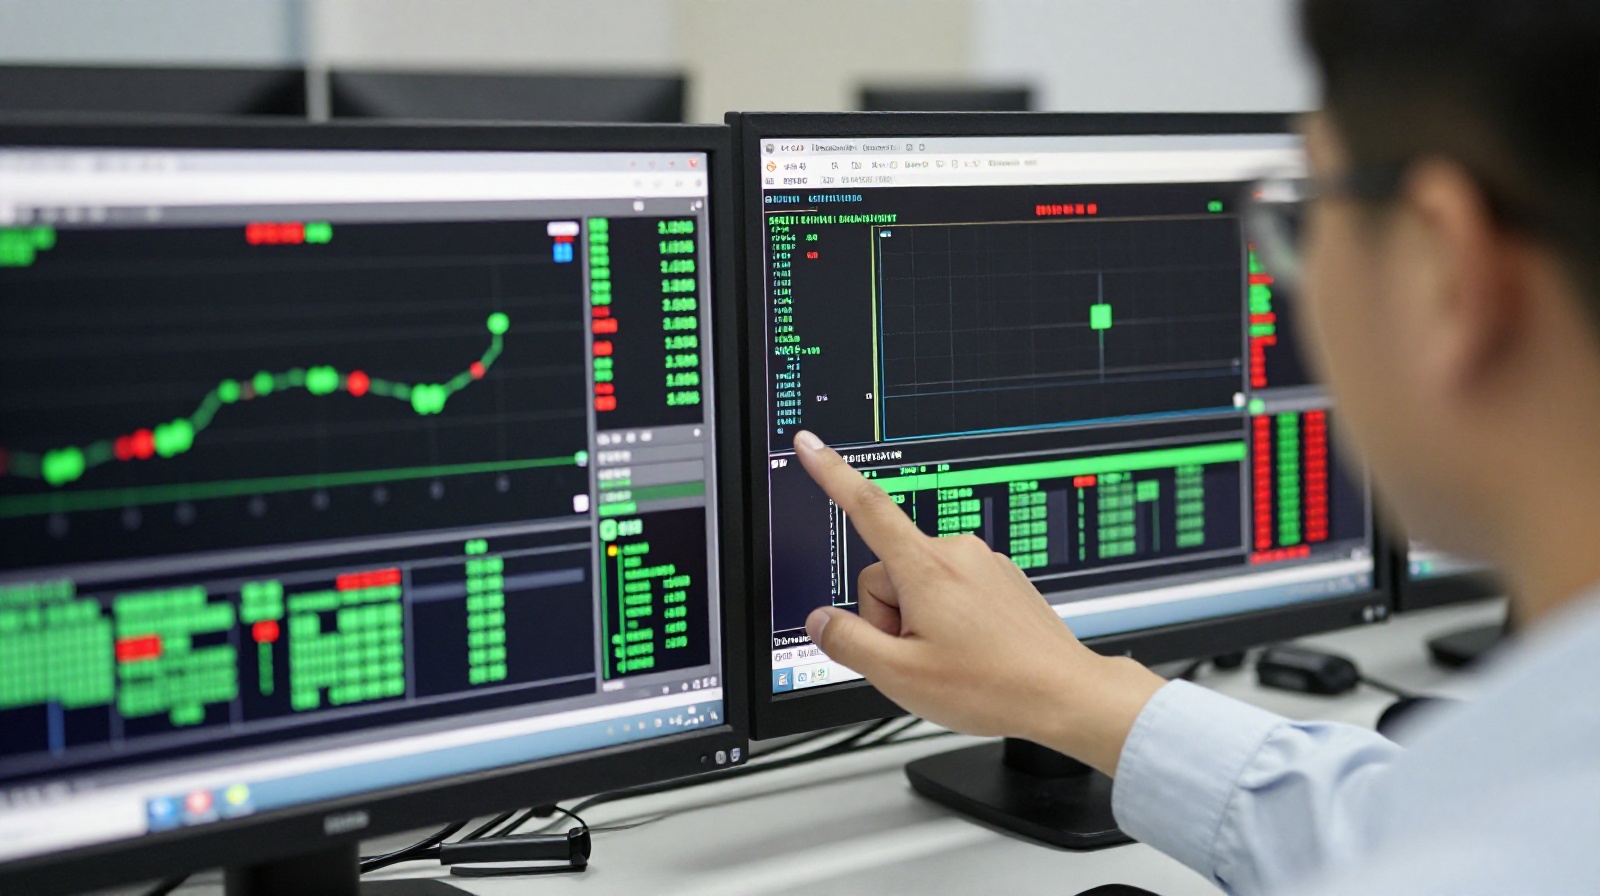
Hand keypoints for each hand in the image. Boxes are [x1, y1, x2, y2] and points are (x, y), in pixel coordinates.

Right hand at [792, 430, 1164, 775]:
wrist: (1065, 695)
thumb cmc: (990, 687)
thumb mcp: (899, 676)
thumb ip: (847, 642)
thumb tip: (821, 620)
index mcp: (926, 567)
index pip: (865, 506)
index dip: (830, 473)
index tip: (810, 443)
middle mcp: (956, 552)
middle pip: (886, 571)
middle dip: (887, 615)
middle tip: (916, 657)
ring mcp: (983, 563)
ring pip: (919, 584)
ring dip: (919, 619)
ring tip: (951, 659)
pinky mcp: (1001, 577)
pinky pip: (951, 589)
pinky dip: (948, 618)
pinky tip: (971, 652)